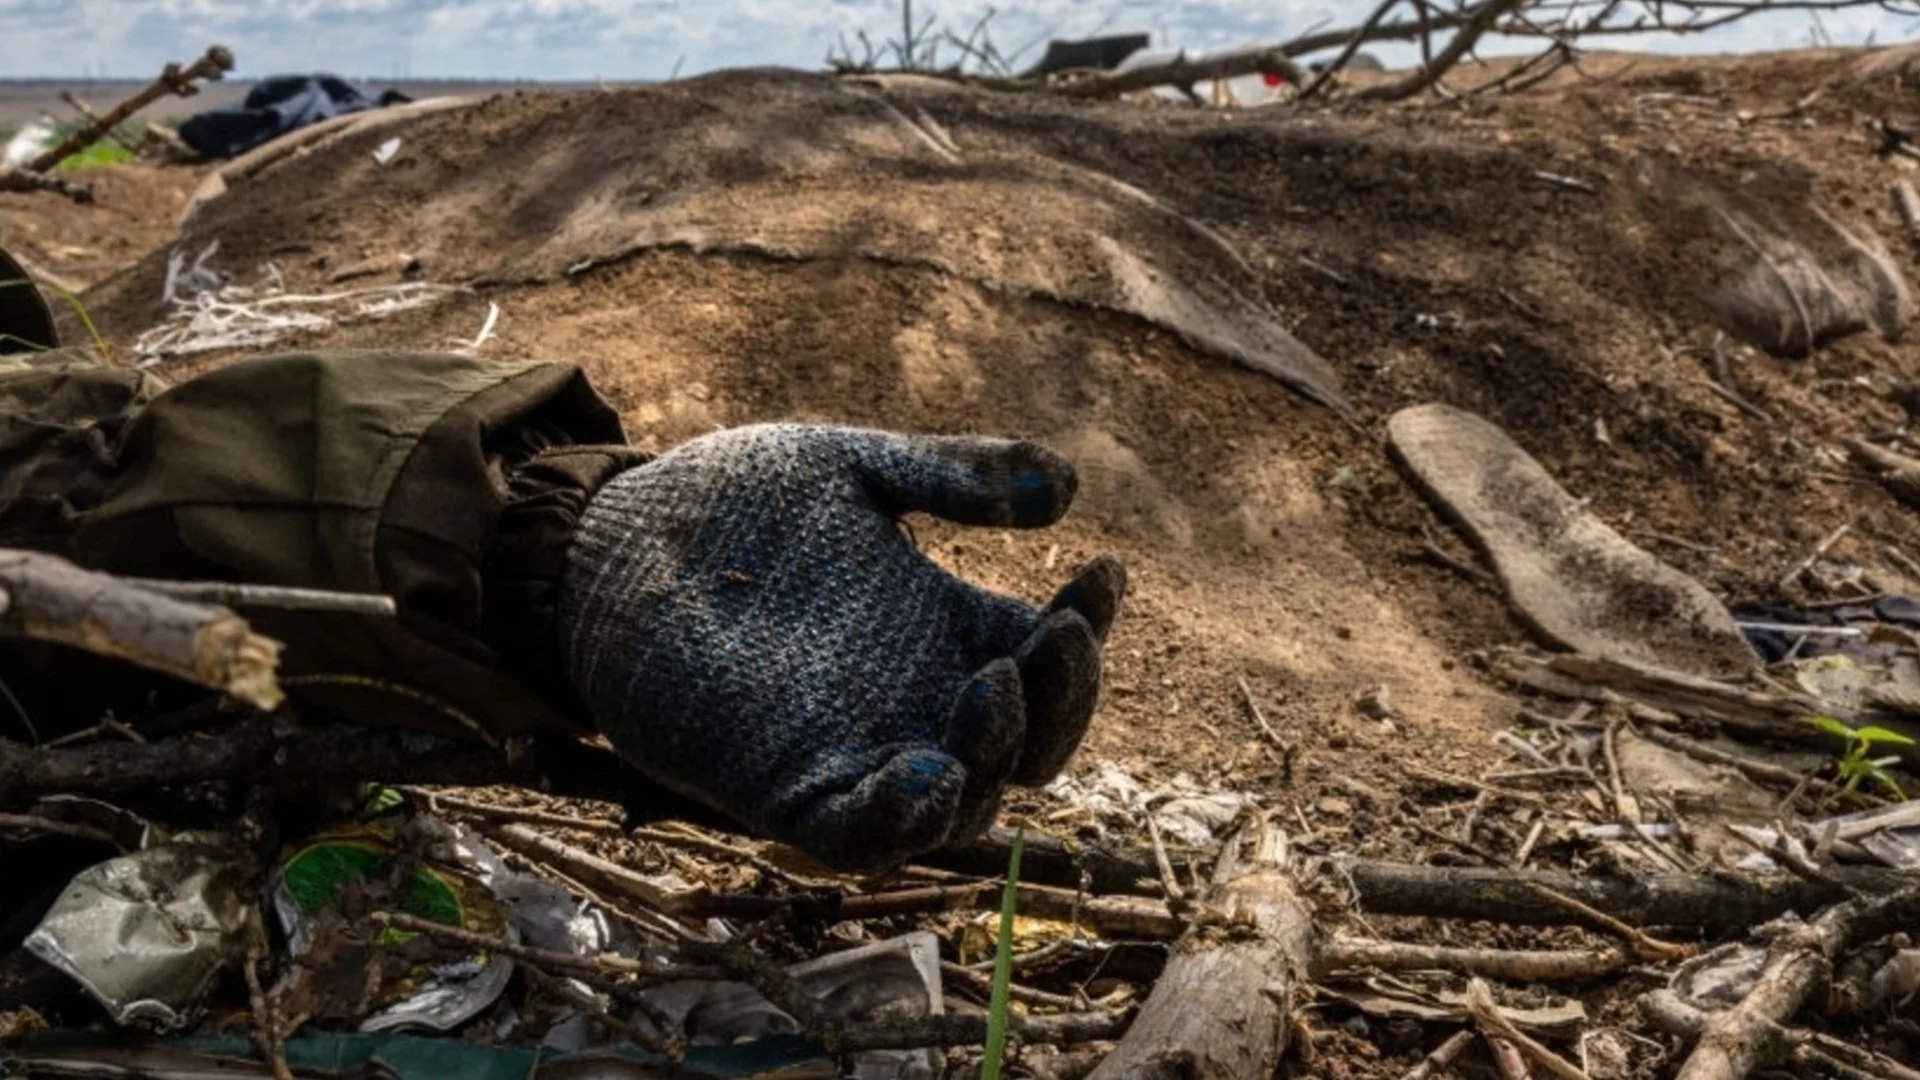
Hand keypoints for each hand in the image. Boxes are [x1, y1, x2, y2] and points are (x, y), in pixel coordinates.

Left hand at [556, 424, 1123, 870]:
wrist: (617, 536)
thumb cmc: (736, 502)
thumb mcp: (853, 469)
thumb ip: (949, 475)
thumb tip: (1062, 485)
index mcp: (946, 627)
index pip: (1049, 651)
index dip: (1089, 622)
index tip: (1098, 570)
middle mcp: (916, 700)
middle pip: (1032, 740)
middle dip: (1065, 697)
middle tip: (1054, 632)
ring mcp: (859, 750)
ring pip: (967, 801)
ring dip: (1000, 753)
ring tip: (994, 682)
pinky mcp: (786, 792)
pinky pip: (862, 837)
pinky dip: (905, 819)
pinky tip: (931, 773)